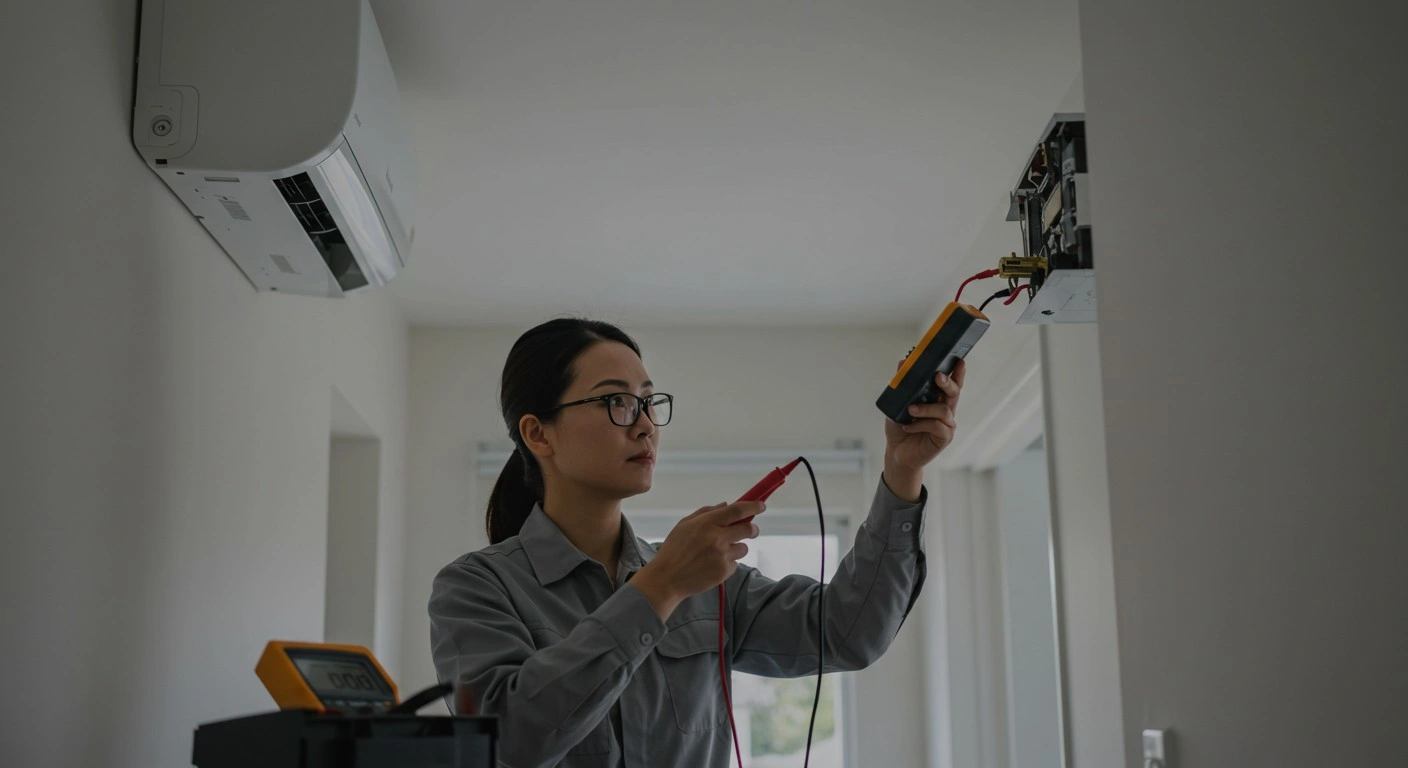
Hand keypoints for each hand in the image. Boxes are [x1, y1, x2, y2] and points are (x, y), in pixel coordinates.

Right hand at [632, 502, 762, 619]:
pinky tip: (711, 565)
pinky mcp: (724, 571)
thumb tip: (726, 505)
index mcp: (707, 523)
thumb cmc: (673, 549)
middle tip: (751, 530)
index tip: (761, 505)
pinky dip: (727, 563)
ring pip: (743, 548)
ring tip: (718, 553)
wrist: (667, 579)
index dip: (752, 506)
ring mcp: (722, 556)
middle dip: (752, 529)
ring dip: (736, 548)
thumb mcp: (684, 525)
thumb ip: (706, 512)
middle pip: (747, 529)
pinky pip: (734, 563)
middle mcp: (718, 538)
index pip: (737, 510)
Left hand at [883, 358, 965, 478]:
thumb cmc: (900, 426)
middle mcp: (945, 410)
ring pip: (943, 410)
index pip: (951, 384)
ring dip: (926, 408)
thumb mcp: (897, 403)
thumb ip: (902, 384)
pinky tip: (908, 426)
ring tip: (910, 410)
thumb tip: (903, 362)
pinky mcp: (944, 438)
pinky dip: (921, 424)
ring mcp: (946, 424)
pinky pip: (937, 426)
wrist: (896, 452)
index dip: (957, 372)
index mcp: (938, 399)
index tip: (959, 360)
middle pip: (954, 393)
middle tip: (937, 376)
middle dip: (948, 382)